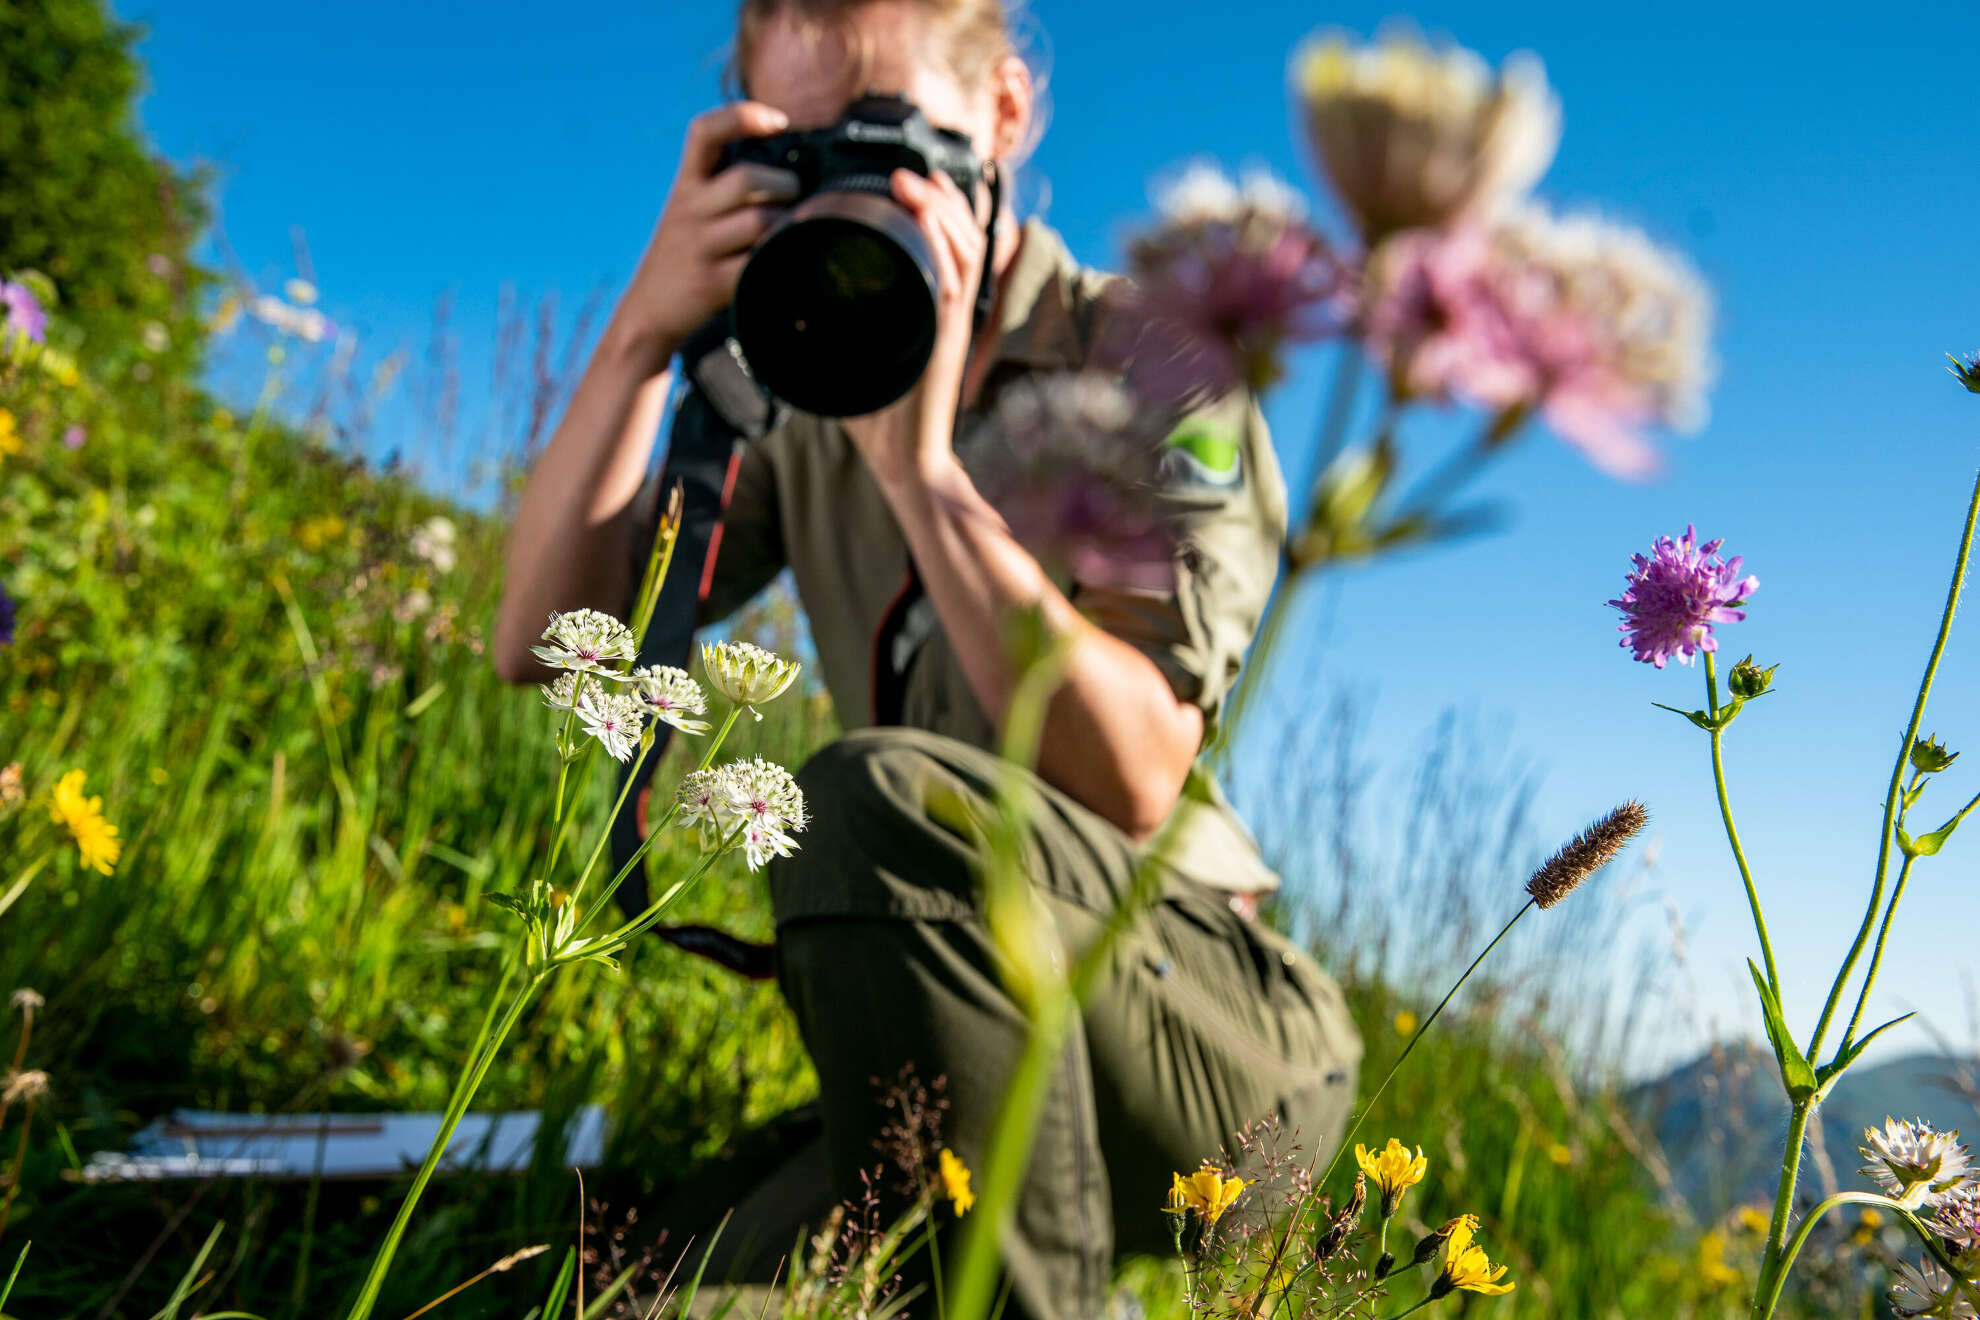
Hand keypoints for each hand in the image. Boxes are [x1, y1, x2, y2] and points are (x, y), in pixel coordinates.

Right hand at [620, 102, 800, 367]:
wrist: (649, 312)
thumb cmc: (684, 256)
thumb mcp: (690, 211)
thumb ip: (725, 186)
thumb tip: (793, 169)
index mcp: (686, 185)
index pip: (705, 132)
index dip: (742, 116)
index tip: (778, 121)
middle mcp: (689, 210)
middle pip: (747, 180)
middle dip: (784, 185)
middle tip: (794, 198)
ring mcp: (699, 247)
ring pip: (759, 221)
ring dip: (787, 225)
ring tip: (791, 233)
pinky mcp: (712, 284)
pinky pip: (758, 264)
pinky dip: (779, 261)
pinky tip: (785, 261)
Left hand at [843, 168, 989, 487]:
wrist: (902, 458)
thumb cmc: (877, 414)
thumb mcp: (851, 359)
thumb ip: (832, 331)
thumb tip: (790, 312)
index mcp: (927, 309)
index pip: (944, 246)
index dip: (934, 208)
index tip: (911, 179)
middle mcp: (946, 310)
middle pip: (961, 236)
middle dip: (939, 197)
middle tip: (909, 172)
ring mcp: (950, 322)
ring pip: (964, 251)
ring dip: (941, 211)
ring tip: (914, 183)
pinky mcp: (947, 338)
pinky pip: (954, 282)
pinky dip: (943, 247)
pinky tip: (928, 222)